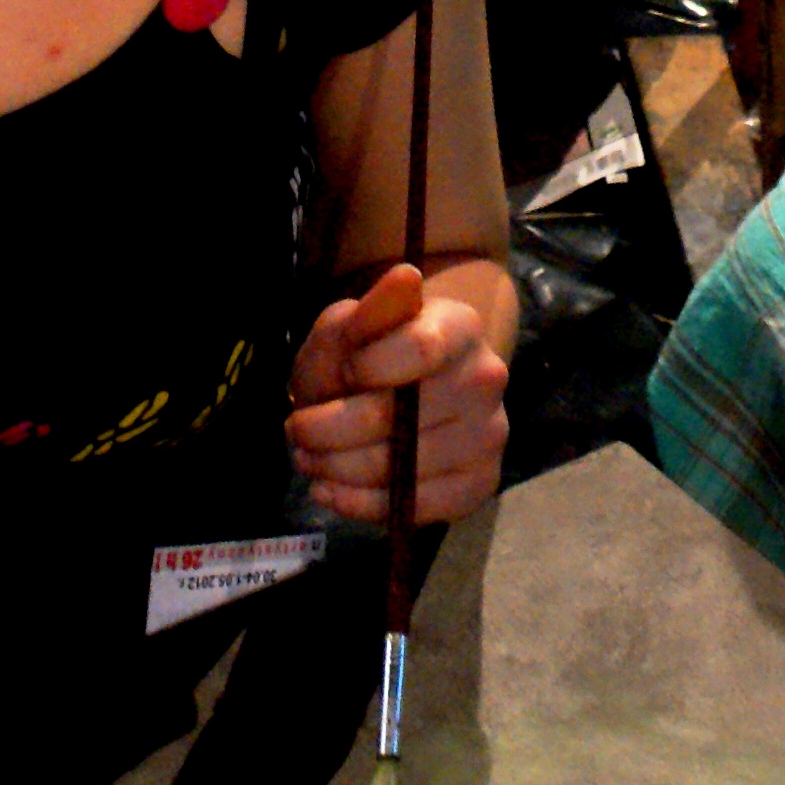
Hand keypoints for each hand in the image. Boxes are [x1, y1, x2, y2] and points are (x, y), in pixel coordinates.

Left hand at [285, 263, 509, 527]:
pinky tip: (331, 488)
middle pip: (396, 420)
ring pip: (399, 470)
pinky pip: (415, 508)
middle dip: (327, 430)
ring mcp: (488, 436)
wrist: (413, 384)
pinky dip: (360, 505)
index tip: (339, 370)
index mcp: (462, 328)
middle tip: (296, 429)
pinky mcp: (478, 484)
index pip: (419, 350)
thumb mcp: (351, 324)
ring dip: (336, 470)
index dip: (365, 366)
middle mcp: (487, 381)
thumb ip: (368, 311)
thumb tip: (405, 276)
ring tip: (309, 458)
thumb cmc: (371, 351)